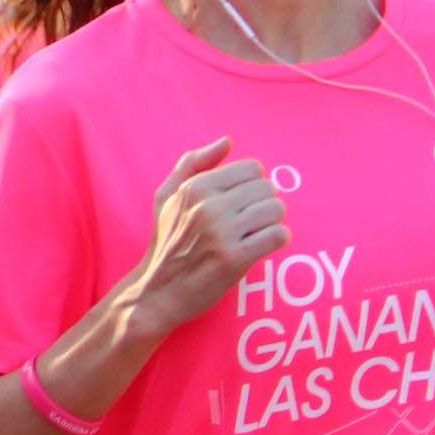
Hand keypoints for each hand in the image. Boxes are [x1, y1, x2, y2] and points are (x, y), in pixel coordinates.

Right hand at [123, 137, 286, 339]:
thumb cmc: (165, 243)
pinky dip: (277, 240)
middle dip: (263, 205)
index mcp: (195, 188)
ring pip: (276, 210)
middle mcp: (208, 206)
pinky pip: (278, 235)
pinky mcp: (234, 259)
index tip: (243, 204)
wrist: (157, 292)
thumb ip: (193, 163)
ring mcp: (222, 233)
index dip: (253, 186)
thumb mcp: (166, 197)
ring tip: (256, 234)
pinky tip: (261, 247)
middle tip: (249, 223)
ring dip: (272, 223)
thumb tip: (228, 141)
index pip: (252, 168)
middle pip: (267, 188)